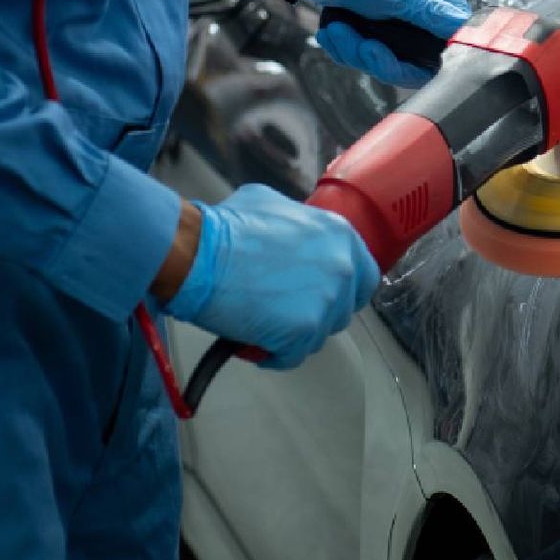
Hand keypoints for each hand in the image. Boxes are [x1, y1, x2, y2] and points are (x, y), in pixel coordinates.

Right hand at [161, 184, 380, 369]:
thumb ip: (298, 224)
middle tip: (282, 310)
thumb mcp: (270, 204)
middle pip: (342, 309)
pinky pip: (294, 355)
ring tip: (261, 322)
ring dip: (293, 335)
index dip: (342, 290)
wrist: (195, 254)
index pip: (364, 276)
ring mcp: (326, 301)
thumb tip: (295, 236)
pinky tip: (252, 340)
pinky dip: (273, 354)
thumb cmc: (223, 230)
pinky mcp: (304, 330)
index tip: (322, 297)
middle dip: (314, 314)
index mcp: (340, 236)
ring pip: (319, 335)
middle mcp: (342, 268)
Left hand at [290, 0, 469, 86]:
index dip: (427, 64)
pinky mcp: (379, 31)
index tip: (395, 59)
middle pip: (416, 64)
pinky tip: (332, 31)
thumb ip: (431, 13)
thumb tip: (466, 32)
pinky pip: (369, 57)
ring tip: (337, 30)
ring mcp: (402, 25)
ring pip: (388, 63)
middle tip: (360, 45)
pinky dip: (346, 49)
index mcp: (442, 1)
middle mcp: (427, 16)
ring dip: (356, 53)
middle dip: (380, 60)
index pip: (452, 47)